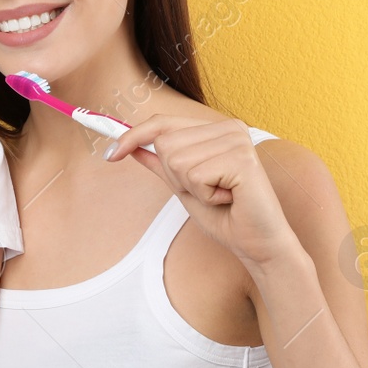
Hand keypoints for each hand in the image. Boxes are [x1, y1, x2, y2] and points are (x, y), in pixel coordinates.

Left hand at [105, 115, 293, 270]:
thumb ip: (160, 164)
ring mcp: (237, 140)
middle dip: (176, 176)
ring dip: (192, 187)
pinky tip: (227, 198)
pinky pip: (194, 175)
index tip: (110, 154)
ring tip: (219, 194)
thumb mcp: (184, 187)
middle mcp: (229, 128)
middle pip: (166, 143)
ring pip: (177, 160)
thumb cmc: (225, 215)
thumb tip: (131, 146)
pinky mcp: (242, 158)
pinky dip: (204, 195)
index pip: (163, 123)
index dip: (133, 136)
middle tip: (207, 190)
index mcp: (217, 129)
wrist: (257, 244)